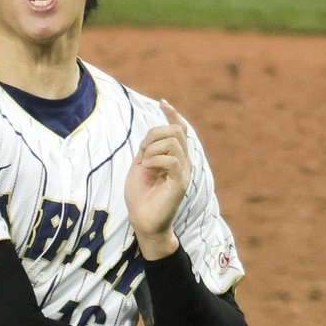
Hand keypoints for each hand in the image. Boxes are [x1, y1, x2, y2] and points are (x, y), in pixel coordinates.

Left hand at [126, 100, 191, 259]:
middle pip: (176, 131)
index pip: (181, 129)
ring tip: (144, 163)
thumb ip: (148, 149)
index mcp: (176, 158)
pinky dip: (155, 159)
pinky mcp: (181, 183)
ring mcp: (184, 173)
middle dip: (154, 134)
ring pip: (173, 142)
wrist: (143, 222)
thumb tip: (152, 134)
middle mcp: (184, 163)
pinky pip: (172, 160)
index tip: (163, 103)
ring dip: (153, 148)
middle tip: (142, 152)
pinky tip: (147, 167)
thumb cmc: (141, 196)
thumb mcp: (141, 165)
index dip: (173, 114)